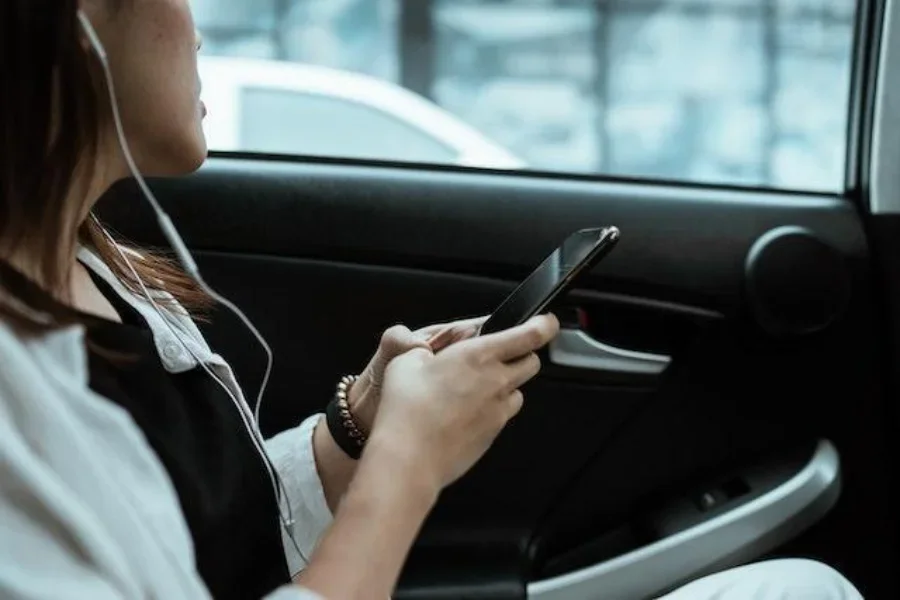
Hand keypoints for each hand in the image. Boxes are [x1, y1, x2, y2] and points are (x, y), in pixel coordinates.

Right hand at [368, 314, 559, 491]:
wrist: (409, 458)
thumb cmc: (406, 410)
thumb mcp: (405, 362)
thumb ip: (423, 350)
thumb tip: (427, 353)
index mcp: (479, 355)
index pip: (530, 335)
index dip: (544, 325)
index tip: (545, 322)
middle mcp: (496, 382)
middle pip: (531, 363)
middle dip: (521, 356)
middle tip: (498, 357)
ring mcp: (498, 411)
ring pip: (518, 391)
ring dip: (505, 386)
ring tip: (474, 389)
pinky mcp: (493, 435)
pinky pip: (502, 416)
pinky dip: (492, 410)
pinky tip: (465, 414)